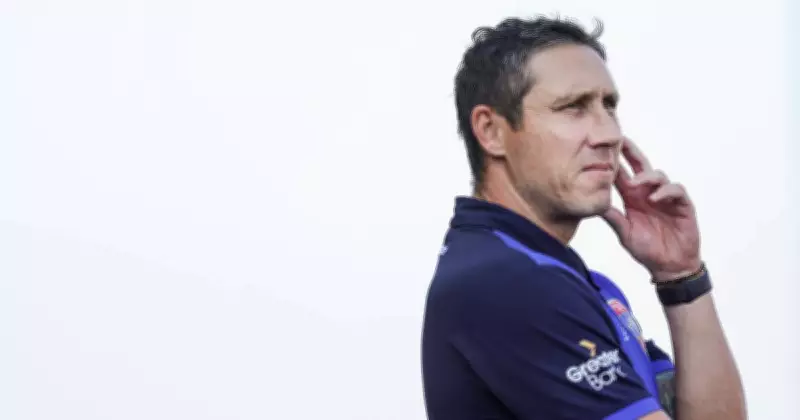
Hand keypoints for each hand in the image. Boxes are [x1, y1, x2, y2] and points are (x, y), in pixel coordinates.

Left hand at [602, 139, 702, 281]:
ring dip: (647, 177)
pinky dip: (665, 191)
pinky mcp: (682, 205)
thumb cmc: (647, 249)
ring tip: (635, 184)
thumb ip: (612, 217)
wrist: (669, 266)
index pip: (621, 174)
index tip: (600, 148)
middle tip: (621, 140)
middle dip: (631, 152)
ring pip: (658, 175)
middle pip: (640, 166)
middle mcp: (647, 193)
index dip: (613, 161)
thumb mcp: (624, 233)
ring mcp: (666, 197)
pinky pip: (675, 190)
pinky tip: (654, 198)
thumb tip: (593, 204)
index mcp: (632, 198)